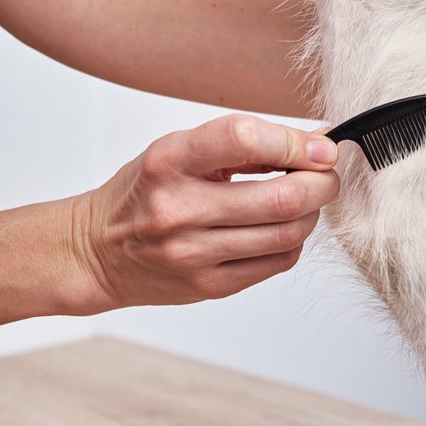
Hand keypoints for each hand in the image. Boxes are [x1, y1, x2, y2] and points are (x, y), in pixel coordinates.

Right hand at [71, 114, 339, 309]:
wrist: (98, 250)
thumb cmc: (145, 191)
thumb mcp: (178, 150)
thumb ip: (239, 144)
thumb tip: (313, 145)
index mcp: (168, 161)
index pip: (244, 139)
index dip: (295, 143)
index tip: (320, 147)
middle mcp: (178, 209)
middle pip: (282, 197)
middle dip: (322, 183)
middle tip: (327, 175)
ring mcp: (193, 253)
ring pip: (288, 233)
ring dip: (311, 213)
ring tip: (305, 200)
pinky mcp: (209, 286)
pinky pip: (277, 262)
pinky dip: (292, 240)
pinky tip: (280, 227)